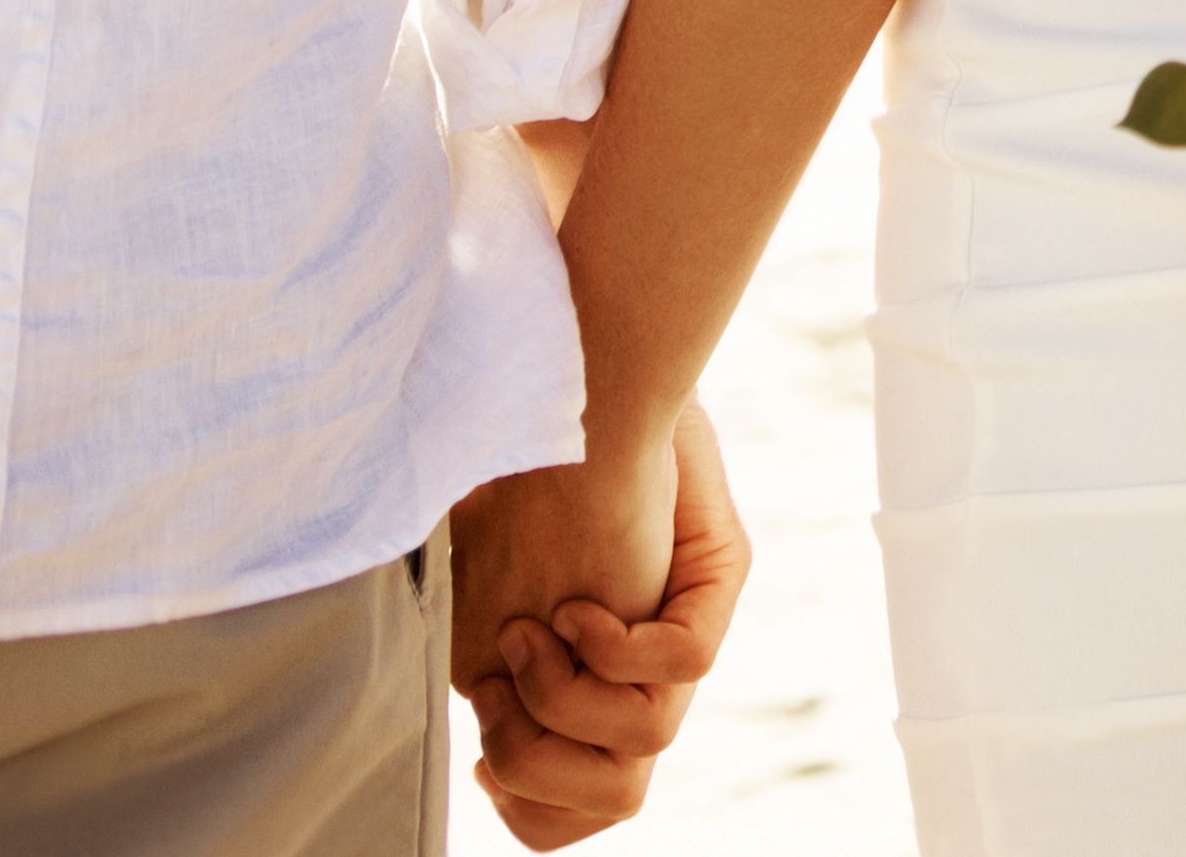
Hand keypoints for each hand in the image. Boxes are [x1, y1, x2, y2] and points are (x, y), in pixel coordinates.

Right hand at [448, 402, 747, 844]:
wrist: (573, 383)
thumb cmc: (518, 470)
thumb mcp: (476, 589)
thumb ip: (481, 661)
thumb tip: (471, 712)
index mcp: (580, 675)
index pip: (574, 803)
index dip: (525, 798)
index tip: (482, 752)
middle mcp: (636, 664)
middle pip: (618, 799)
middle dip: (538, 766)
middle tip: (505, 685)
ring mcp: (677, 625)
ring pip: (648, 748)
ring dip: (565, 701)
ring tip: (541, 628)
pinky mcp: (714, 579)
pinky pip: (680, 668)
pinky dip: (614, 648)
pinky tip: (580, 603)